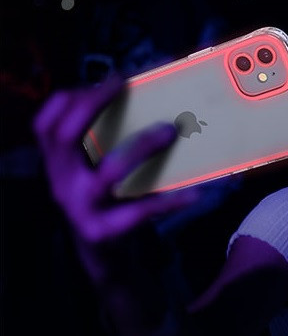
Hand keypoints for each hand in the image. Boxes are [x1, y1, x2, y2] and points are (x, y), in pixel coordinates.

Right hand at [32, 74, 198, 246]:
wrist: (102, 256)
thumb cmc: (107, 202)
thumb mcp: (96, 173)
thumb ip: (109, 143)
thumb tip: (153, 102)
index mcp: (58, 165)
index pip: (46, 124)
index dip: (74, 98)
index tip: (113, 79)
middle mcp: (61, 182)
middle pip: (65, 136)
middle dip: (96, 106)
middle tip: (133, 91)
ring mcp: (80, 208)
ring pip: (108, 171)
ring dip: (142, 145)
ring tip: (170, 131)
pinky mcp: (104, 231)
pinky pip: (140, 211)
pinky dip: (170, 201)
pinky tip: (194, 193)